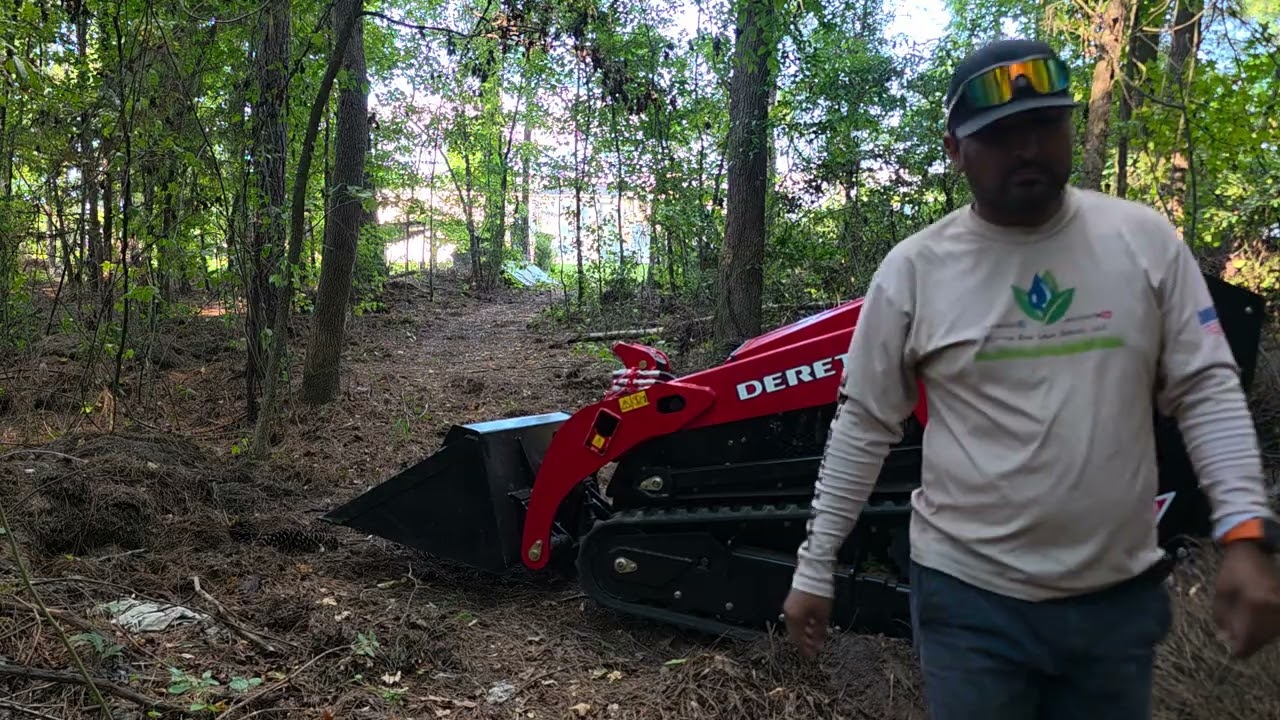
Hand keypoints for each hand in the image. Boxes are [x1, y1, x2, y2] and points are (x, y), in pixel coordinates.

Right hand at [782, 587, 832, 657]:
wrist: (813, 572)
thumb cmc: (819, 594)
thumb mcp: (823, 615)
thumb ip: (820, 632)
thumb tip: (819, 644)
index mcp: (795, 619)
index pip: (798, 640)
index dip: (805, 649)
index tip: (812, 656)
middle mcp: (788, 615)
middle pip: (795, 634)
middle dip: (805, 642)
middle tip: (815, 647)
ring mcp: (788, 608)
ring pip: (795, 626)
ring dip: (805, 633)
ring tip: (816, 636)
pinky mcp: (791, 602)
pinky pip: (795, 618)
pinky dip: (803, 624)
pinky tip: (812, 625)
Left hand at [1213, 541, 1279, 657]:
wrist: (1253, 551)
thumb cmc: (1233, 571)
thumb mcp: (1221, 592)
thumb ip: (1222, 617)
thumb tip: (1226, 639)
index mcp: (1255, 604)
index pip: (1249, 640)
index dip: (1239, 650)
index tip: (1232, 650)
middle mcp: (1274, 608)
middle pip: (1261, 640)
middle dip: (1247, 642)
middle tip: (1235, 638)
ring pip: (1271, 635)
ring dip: (1257, 635)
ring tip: (1244, 626)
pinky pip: (1277, 626)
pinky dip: (1266, 628)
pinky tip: (1257, 622)